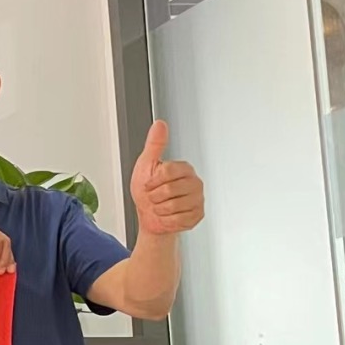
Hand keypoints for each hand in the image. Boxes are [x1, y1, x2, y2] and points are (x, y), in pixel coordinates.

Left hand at [131, 120, 202, 235]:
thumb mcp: (146, 165)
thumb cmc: (147, 192)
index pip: (167, 171)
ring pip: (173, 206)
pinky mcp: (198, 215)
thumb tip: (160, 124)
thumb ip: (155, 145)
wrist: (151, 217)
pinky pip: (179, 219)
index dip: (151, 181)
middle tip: (155, 197)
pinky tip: (167, 215)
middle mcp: (194, 182)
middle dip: (154, 197)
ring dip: (159, 209)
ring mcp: (198, 199)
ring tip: (160, 206)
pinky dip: (167, 220)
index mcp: (183, 168)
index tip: (149, 184)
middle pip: (169, 190)